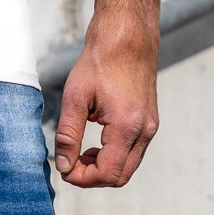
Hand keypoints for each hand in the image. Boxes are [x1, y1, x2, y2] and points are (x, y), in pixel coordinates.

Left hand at [54, 12, 159, 188]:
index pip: (106, 174)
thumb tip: (63, 166)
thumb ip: (67, 135)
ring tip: (81, 152)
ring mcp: (150, 127)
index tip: (65, 168)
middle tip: (72, 162)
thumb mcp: (75, 98)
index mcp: (127, 125)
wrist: (127, 36)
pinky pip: (132, 154)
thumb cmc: (100, 61)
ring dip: (102, 168)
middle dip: (92, 177)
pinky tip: (96, 144)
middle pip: (119, 177)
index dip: (82, 178)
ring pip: (127, 168)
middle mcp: (144, 130)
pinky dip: (112, 157)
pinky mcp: (149, 123)